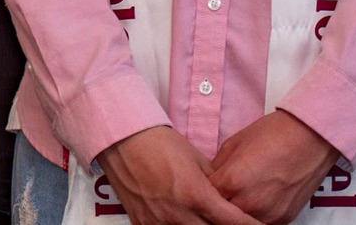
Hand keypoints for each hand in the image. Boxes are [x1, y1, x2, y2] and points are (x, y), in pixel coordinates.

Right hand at [96, 126, 264, 224]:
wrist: (122, 139)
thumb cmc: (160, 143)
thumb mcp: (196, 161)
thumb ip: (215, 185)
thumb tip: (229, 200)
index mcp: (196, 195)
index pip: (233, 222)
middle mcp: (178, 215)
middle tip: (233, 222)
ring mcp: (159, 223)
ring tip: (207, 219)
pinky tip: (186, 221)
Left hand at [207, 111, 341, 224]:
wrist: (309, 138)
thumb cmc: (271, 134)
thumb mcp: (234, 144)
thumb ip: (218, 167)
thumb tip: (209, 180)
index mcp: (232, 181)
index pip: (206, 197)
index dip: (206, 190)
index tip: (208, 184)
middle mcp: (249, 203)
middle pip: (223, 213)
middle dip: (220, 203)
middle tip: (223, 191)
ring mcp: (268, 214)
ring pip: (242, 222)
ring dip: (238, 212)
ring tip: (243, 193)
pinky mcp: (284, 219)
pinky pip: (262, 222)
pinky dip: (256, 214)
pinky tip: (258, 198)